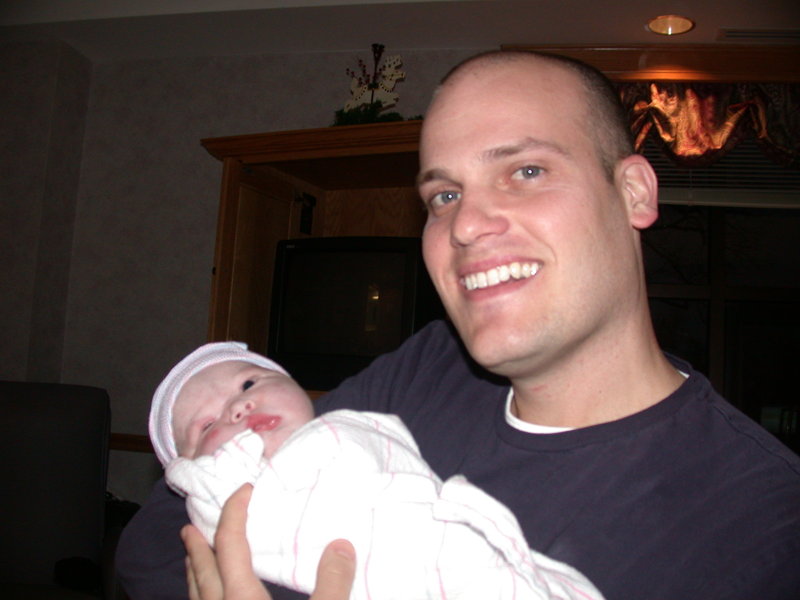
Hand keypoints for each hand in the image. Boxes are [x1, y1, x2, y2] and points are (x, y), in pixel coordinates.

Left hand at [182, 484, 355, 599]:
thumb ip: (333, 583)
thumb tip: (342, 545)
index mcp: (242, 598)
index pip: (229, 545)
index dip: (233, 513)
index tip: (244, 490)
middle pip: (203, 572)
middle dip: (197, 548)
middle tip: (190, 528)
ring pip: (198, 597)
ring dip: (196, 573)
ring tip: (194, 560)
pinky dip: (203, 597)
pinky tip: (213, 599)